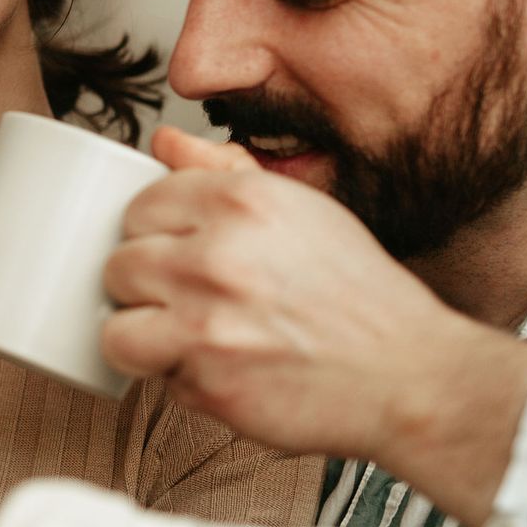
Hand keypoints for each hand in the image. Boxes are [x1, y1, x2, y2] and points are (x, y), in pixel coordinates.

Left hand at [101, 126, 526, 526]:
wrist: (411, 374)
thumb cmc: (356, 294)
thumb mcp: (300, 208)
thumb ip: (223, 170)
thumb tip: (163, 142)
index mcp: (240, 200)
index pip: (139, 205)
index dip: (154, 235)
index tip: (176, 252)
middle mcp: (218, 254)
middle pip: (119, 263)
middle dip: (145, 286)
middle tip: (186, 299)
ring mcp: (207, 322)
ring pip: (115, 326)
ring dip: (144, 336)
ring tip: (186, 337)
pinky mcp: (207, 384)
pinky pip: (150, 379)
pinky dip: (174, 380)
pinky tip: (217, 369)